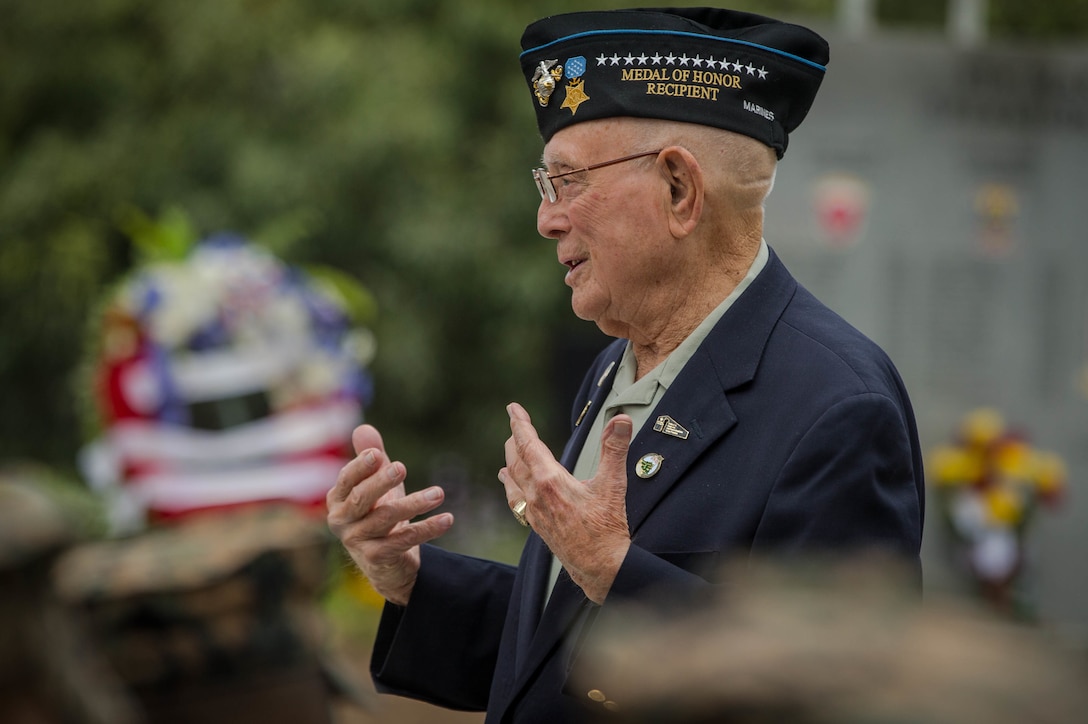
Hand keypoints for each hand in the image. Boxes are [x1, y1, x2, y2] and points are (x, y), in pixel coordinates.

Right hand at [326, 424, 452, 605]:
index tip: (378, 455)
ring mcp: (357, 541)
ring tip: (438, 493)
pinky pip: (404, 540)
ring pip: (386, 518)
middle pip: (360, 499)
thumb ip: (371, 458)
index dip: (361, 467)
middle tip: (402, 468)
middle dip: (381, 483)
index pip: (347, 479)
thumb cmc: (378, 513)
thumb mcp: (376, 484)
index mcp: (337, 498)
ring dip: (414, 504)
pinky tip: (447, 519)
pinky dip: (427, 528)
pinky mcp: (377, 558)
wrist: (386, 563)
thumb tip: (363, 428)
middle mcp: (342, 520)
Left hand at [499, 402, 632, 603]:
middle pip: (516, 460)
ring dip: (511, 461)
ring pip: (514, 480)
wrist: (600, 567)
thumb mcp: (614, 484)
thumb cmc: (607, 529)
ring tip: (509, 449)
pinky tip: (511, 486)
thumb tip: (621, 420)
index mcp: (551, 481)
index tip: (513, 409)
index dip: (520, 424)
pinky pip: (516, 499)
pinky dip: (511, 485)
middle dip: (515, 439)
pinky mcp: (538, 526)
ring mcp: (535, 512)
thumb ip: (615, 449)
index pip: (529, 444)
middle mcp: (537, 495)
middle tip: (514, 423)